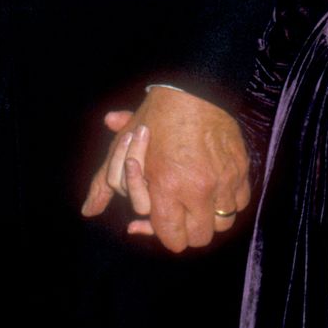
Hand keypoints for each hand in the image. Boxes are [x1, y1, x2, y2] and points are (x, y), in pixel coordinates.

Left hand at [80, 88, 250, 253]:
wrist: (195, 89)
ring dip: (209, 218)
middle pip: (199, 238)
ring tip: (196, 204)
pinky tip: (214, 189)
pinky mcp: (240, 170)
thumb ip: (105, 183)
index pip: (171, 238)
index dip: (161, 234)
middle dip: (186, 231)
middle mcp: (199, 189)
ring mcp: (224, 181)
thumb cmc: (156, 117)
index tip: (156, 223)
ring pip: (222, 224)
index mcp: (168, 186)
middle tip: (177, 215)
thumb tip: (87, 211)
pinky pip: (239, 202)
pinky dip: (228, 201)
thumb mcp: (124, 148)